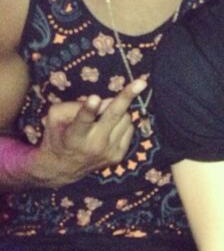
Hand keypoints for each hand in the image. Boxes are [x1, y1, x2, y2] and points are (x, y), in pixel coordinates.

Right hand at [31, 79, 146, 187]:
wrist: (63, 168)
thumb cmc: (59, 135)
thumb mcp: (56, 117)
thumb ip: (75, 106)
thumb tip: (105, 101)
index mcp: (73, 136)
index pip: (81, 121)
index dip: (89, 109)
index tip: (94, 98)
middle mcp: (93, 145)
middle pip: (113, 116)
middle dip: (127, 97)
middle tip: (141, 82)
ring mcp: (108, 152)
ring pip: (125, 118)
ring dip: (119, 111)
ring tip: (105, 117)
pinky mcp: (119, 156)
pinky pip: (129, 129)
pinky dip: (123, 123)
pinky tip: (110, 127)